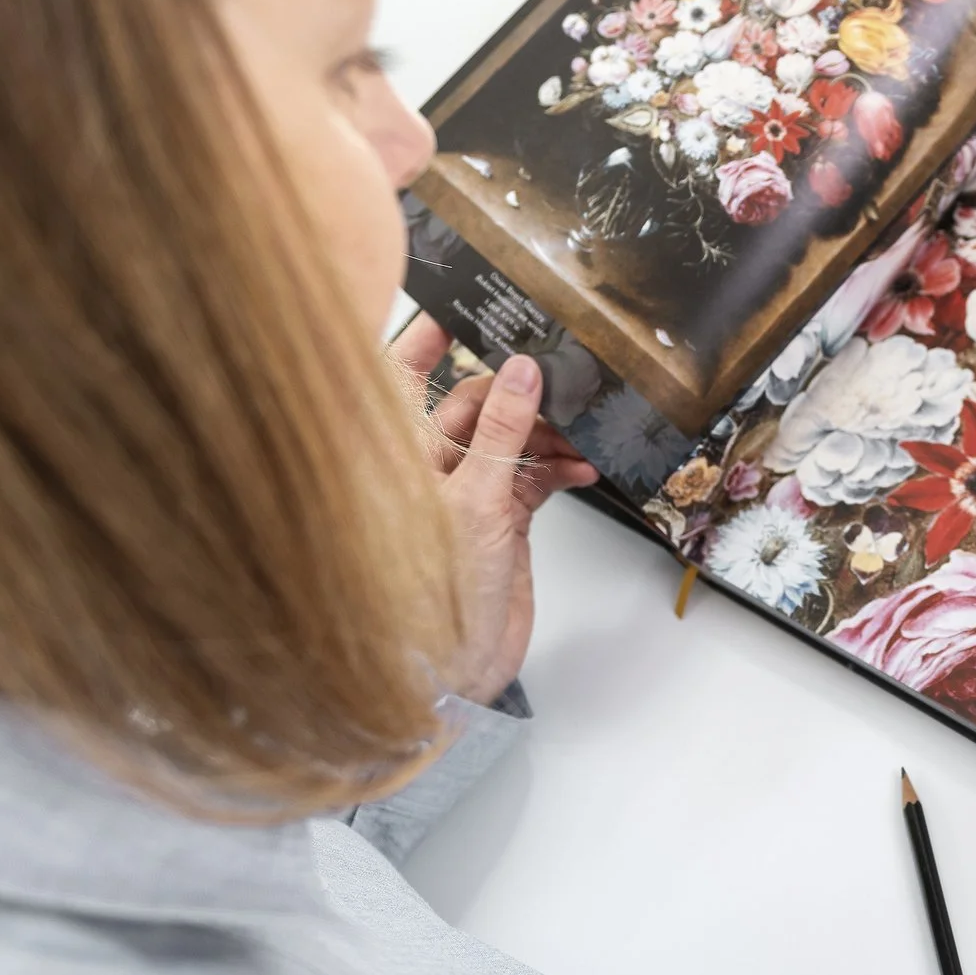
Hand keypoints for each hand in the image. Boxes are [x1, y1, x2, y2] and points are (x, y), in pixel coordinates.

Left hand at [387, 315, 598, 703]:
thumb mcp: (474, 504)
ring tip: (580, 431)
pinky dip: (558, 468)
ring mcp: (464, 495)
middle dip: (515, 388)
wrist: (453, 674)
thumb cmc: (430, 602)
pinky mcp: (499, 520)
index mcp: (395, 457)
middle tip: (559, 371)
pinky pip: (532, 476)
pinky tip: (580, 468)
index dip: (426, 338)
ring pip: (509, 439)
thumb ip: (502, 434)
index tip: (459, 299)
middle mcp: (425, 470)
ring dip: (546, 432)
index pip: (400, 379)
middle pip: (471, 404)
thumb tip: (520, 371)